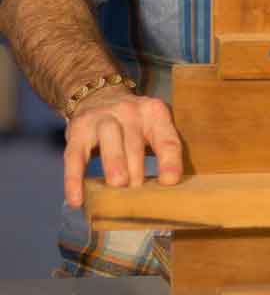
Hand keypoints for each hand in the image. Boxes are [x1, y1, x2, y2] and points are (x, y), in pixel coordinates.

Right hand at [63, 86, 182, 208]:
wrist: (98, 95)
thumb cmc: (132, 124)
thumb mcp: (152, 127)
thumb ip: (162, 151)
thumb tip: (167, 189)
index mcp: (154, 113)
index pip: (166, 138)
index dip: (169, 160)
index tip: (170, 181)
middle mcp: (129, 111)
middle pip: (134, 140)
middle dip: (136, 166)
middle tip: (138, 191)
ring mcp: (101, 118)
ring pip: (109, 137)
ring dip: (114, 162)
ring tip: (118, 185)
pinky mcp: (78, 130)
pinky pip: (74, 155)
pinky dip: (74, 178)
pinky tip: (76, 199)